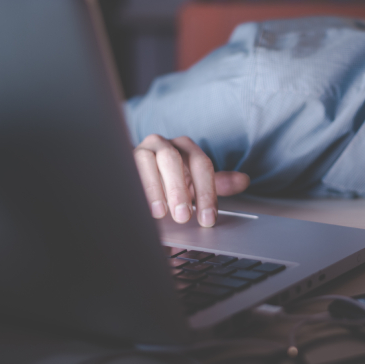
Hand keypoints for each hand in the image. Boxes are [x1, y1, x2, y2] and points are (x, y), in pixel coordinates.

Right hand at [133, 134, 249, 226]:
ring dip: (154, 189)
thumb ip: (217, 183)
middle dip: (179, 190)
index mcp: (186, 147)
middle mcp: (163, 144)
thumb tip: (244, 181)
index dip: (206, 192)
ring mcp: (139, 150)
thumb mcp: (195, 183)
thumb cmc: (171, 181)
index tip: (208, 219)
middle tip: (183, 217)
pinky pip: (125, 171)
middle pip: (173, 160)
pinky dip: (132, 188)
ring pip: (146, 162)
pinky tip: (137, 206)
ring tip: (160, 213)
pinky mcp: (120, 160)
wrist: (138, 175)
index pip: (201, 165)